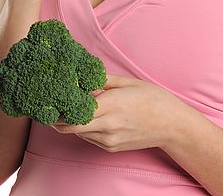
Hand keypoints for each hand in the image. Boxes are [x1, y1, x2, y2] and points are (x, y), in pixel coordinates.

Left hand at [51, 75, 189, 151]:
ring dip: (70, 123)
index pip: (73, 112)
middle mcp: (107, 125)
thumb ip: (102, 79)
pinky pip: (90, 138)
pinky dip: (83, 129)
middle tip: (51, 106)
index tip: (51, 98)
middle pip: (69, 127)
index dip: (58, 107)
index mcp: (111, 105)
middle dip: (57, 118)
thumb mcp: (128, 82)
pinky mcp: (111, 148)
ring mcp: (108, 140)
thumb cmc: (153, 99)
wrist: (172, 125)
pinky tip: (89, 117)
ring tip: (67, 109)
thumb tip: (83, 74)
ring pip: (77, 134)